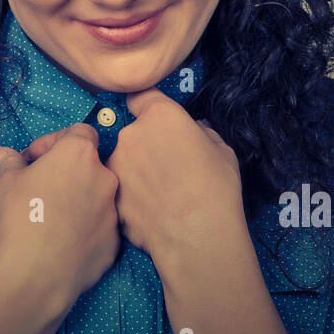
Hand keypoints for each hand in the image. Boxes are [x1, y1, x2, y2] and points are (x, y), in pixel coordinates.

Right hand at [0, 123, 120, 309]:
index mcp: (80, 154)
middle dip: (65, 173)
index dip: (54, 142)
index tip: (33, 159)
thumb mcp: (8, 182)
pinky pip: (98, 228)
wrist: (37, 271)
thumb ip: (8, 162)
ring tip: (50, 219)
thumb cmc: (22, 215)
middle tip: (40, 189)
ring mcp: (113, 212)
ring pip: (95, 198)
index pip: (78, 132)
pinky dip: (84, 229)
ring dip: (76, 201)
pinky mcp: (113, 243)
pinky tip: (61, 241)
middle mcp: (105, 178)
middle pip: (89, 166)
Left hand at [106, 88, 245, 267]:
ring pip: (123, 162)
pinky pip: (121, 189)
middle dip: (146, 145)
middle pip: (133, 132)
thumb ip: (201, 132)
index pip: (140, 96)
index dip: (145, 106)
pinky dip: (132, 197)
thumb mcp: (222, 150)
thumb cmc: (217, 189)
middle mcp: (131, 134)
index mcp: (159, 116)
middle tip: (167, 168)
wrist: (198, 237)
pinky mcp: (111, 195)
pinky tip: (152, 213)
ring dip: (136, 172)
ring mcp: (116, 166)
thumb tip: (194, 130)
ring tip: (160, 195)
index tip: (153, 117)